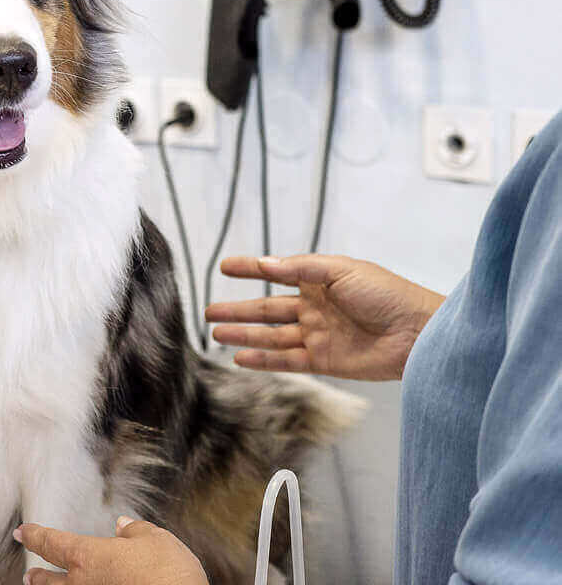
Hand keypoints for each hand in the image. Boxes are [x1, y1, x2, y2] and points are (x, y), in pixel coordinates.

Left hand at [15, 517, 208, 584]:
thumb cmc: (170, 573)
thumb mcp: (156, 540)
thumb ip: (136, 532)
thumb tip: (123, 526)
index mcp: (88, 557)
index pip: (52, 543)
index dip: (35, 535)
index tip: (22, 531)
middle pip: (50, 581)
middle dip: (39, 576)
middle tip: (29, 573)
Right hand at [206, 255, 444, 379]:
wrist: (419, 333)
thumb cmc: (386, 294)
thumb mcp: (342, 270)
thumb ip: (301, 269)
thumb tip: (266, 263)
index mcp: (319, 281)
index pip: (276, 273)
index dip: (251, 270)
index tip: (225, 267)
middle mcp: (314, 308)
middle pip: (267, 309)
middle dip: (238, 310)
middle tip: (208, 312)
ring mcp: (318, 335)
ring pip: (271, 336)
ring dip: (244, 335)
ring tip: (216, 334)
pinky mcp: (325, 362)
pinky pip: (287, 360)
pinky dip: (263, 360)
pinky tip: (241, 359)